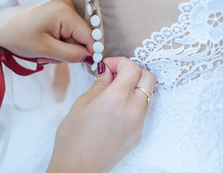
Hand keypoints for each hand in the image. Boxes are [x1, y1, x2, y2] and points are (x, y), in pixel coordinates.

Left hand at [0, 0, 94, 63]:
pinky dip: (57, 43)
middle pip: (81, 37)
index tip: (81, 64)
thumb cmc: (17, 36)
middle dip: (68, 51)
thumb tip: (91, 57)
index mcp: (65, 12)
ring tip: (43, 50)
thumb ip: (72, 54)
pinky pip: (66, 33)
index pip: (90, 36)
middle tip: (48, 56)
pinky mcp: (58, 13)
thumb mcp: (45, 50)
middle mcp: (68, 6)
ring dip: (61, 49)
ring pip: (73, 37)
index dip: (88, 53)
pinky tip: (44, 44)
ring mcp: (63, 8)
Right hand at [47, 57, 156, 172]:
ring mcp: (139, 124)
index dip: (120, 62)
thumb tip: (108, 71)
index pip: (133, 68)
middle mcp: (134, 110)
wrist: (78, 168)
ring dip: (135, 87)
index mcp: (117, 98)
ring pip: (147, 94)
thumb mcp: (82, 103)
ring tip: (114, 92)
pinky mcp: (138, 134)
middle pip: (149, 77)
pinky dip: (133, 103)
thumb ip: (100, 83)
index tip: (108, 66)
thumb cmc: (73, 137)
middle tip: (115, 75)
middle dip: (133, 70)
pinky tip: (115, 110)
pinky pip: (142, 111)